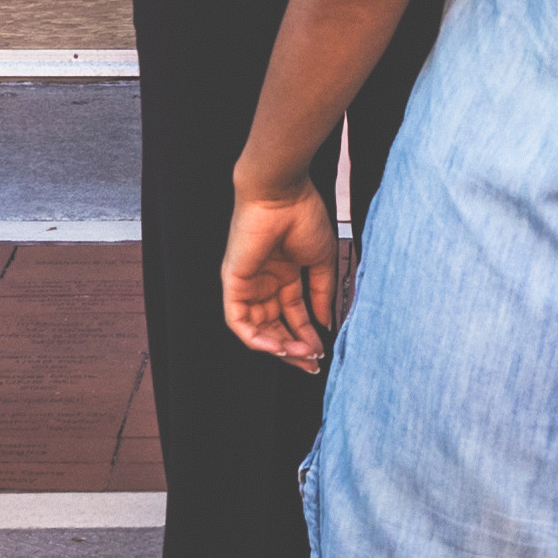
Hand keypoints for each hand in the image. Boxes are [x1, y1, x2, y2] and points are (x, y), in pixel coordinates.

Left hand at [222, 176, 345, 366]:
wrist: (284, 194)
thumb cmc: (303, 217)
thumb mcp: (321, 262)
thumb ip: (321, 295)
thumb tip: (325, 324)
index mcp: (283, 276)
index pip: (292, 316)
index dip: (307, 336)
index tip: (323, 352)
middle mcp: (263, 283)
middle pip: (275, 327)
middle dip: (294, 348)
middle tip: (313, 363)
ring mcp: (247, 283)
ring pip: (257, 329)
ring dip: (280, 347)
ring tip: (303, 355)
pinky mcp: (233, 282)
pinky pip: (239, 321)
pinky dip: (257, 338)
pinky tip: (280, 347)